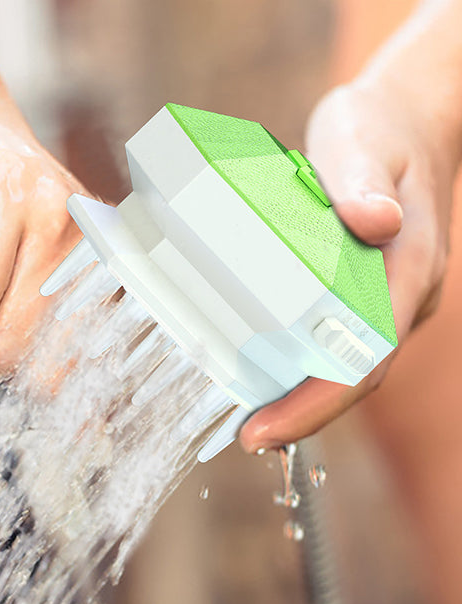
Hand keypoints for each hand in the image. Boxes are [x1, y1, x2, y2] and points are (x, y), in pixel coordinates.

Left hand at [239, 79, 458, 451]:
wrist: (405, 118)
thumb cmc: (380, 129)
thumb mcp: (364, 143)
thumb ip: (363, 179)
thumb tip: (372, 223)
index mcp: (409, 269)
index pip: (366, 357)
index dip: (316, 403)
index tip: (265, 429)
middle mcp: (402, 295)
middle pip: (355, 376)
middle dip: (302, 414)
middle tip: (245, 435)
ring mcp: (387, 296)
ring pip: (347, 363)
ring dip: (302, 397)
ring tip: (248, 417)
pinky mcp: (367, 290)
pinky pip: (338, 340)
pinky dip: (304, 364)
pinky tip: (265, 370)